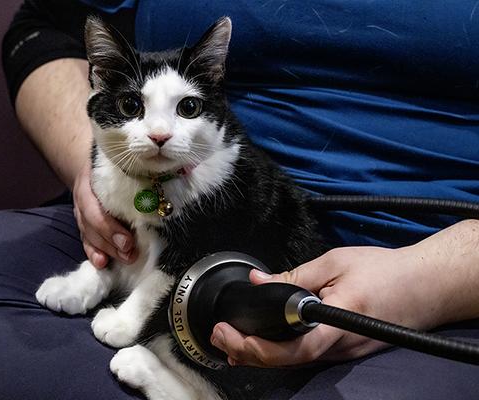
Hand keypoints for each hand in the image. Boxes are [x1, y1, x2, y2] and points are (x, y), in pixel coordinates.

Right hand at [72, 162, 137, 267]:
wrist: (91, 167)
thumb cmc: (110, 166)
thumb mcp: (117, 164)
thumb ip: (133, 172)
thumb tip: (160, 178)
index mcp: (89, 184)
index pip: (94, 210)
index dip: (110, 228)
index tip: (128, 241)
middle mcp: (83, 201)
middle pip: (93, 227)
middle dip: (112, 243)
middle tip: (130, 253)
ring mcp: (82, 215)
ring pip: (90, 236)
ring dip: (107, 251)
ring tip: (124, 260)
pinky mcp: (85, 226)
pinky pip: (87, 242)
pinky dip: (94, 254)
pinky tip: (102, 264)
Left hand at [210, 220, 478, 367]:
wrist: (426, 285)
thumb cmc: (386, 271)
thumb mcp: (335, 262)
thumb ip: (294, 274)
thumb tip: (259, 280)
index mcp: (336, 323)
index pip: (292, 348)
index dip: (256, 347)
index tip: (229, 334)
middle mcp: (340, 345)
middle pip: (287, 361)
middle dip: (247, 352)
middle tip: (220, 334)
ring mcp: (344, 352)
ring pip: (295, 361)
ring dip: (260, 354)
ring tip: (231, 339)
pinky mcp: (345, 349)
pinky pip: (308, 355)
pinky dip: (280, 351)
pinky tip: (263, 342)